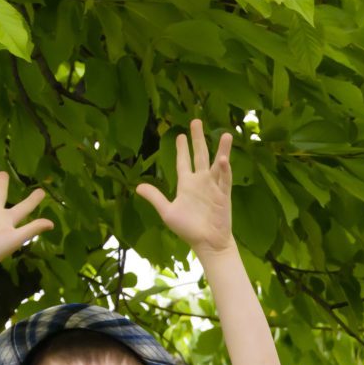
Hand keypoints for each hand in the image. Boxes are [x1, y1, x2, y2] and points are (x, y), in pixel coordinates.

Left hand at [135, 120, 236, 255]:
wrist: (207, 243)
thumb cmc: (188, 229)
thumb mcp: (167, 212)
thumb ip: (155, 197)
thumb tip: (138, 186)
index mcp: (186, 184)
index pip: (183, 162)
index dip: (181, 149)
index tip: (180, 136)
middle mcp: (201, 182)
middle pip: (200, 156)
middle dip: (198, 139)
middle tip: (196, 121)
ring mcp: (213, 188)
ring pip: (217, 164)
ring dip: (221, 149)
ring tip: (225, 134)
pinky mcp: (223, 196)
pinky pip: (225, 180)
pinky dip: (225, 170)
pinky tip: (224, 159)